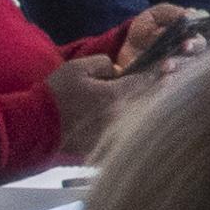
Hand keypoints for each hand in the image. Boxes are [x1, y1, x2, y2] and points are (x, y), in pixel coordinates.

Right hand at [40, 27, 180, 160]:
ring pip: (141, 117)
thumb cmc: (55, 95)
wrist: (37, 128)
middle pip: (149, 100)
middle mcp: (120, 116)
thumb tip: (117, 70)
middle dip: (161, 88)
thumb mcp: (76, 68)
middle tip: (173, 78)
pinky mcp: (107, 145)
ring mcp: (115, 133)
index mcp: (115, 96)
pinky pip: (128, 134)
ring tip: (161, 96)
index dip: (159, 71)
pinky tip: (142, 120)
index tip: (171, 64)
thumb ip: (102, 64)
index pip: (145, 81)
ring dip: (151, 106)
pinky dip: (136, 125)